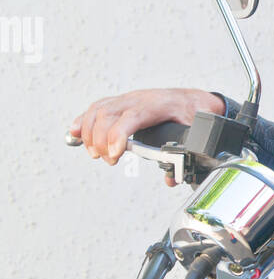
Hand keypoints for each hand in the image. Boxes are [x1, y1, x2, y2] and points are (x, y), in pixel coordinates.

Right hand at [69, 88, 223, 185]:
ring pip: (99, 110)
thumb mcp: (195, 132)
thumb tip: (171, 179)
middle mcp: (138, 99)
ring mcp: (127, 99)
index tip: (115, 154)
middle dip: (102, 139)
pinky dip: (83, 120)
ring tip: (95, 153)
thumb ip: (184, 156)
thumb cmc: (192, 113)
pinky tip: (74, 132)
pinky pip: (97, 108)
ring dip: (90, 132)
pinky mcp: (121, 103)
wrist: (193, 99)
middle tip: (109, 160)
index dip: (118, 134)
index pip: (132, 116)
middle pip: (109, 114)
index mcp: (157, 105)